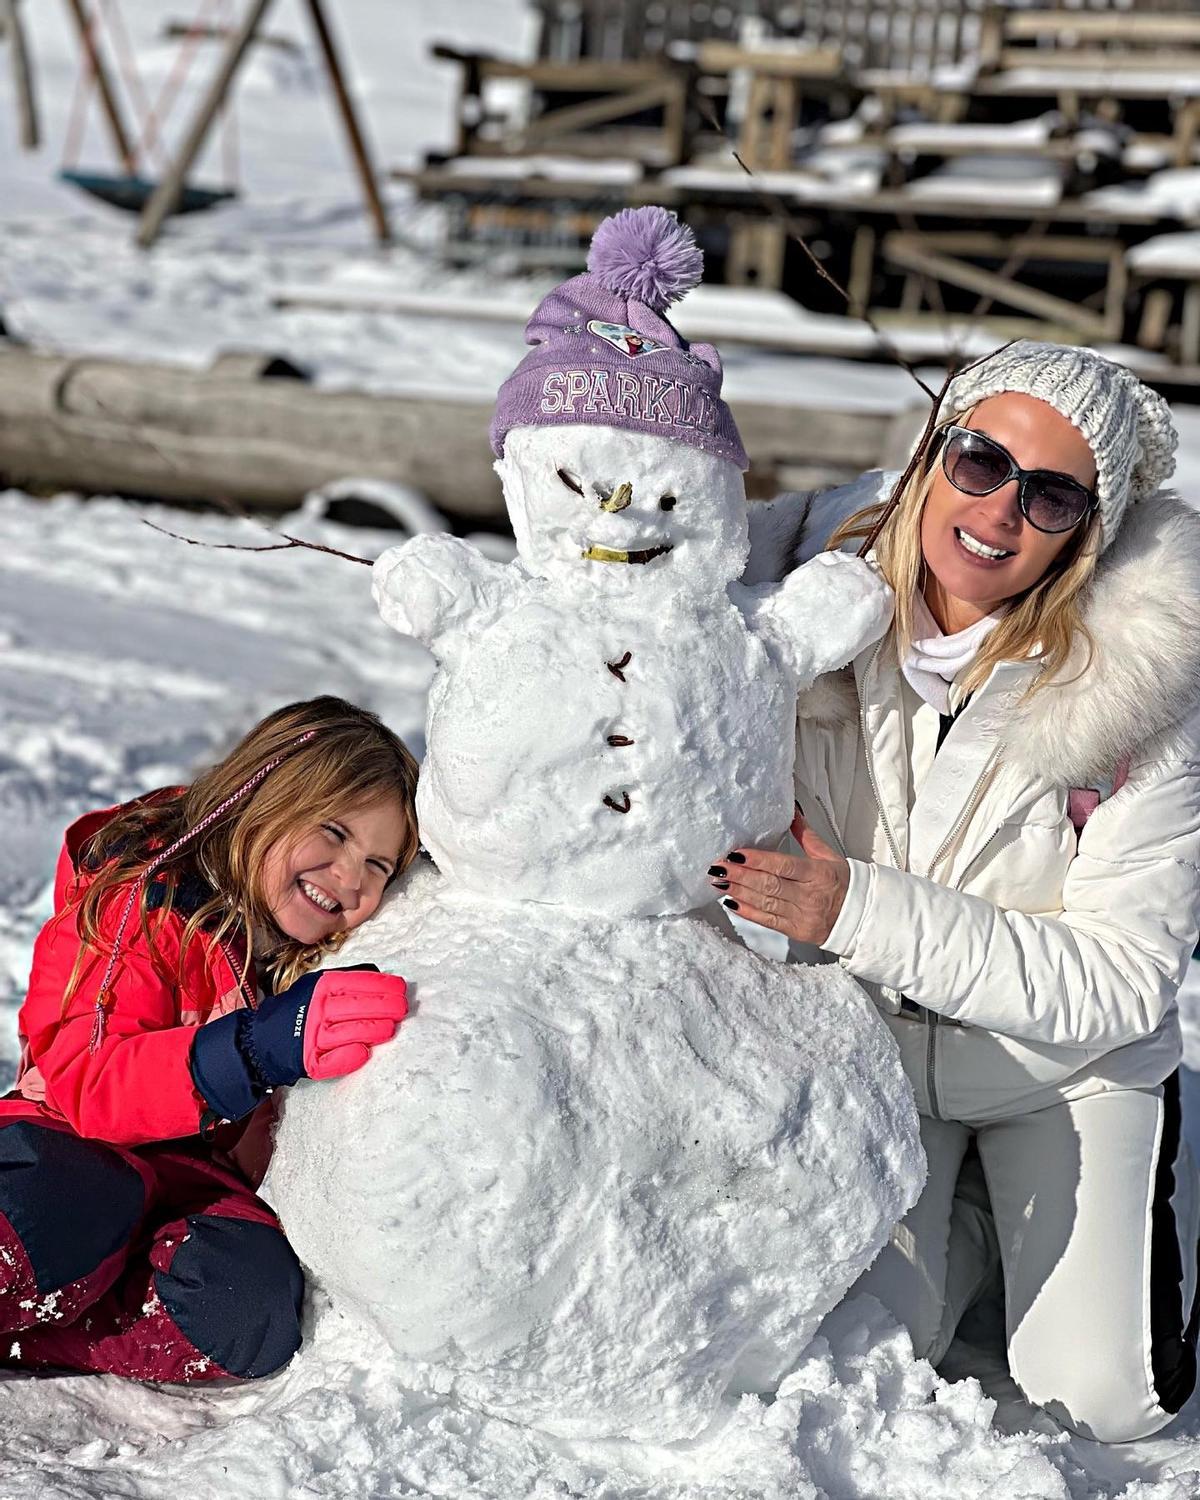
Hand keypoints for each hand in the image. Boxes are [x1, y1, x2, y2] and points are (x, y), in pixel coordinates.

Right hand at [250, 966, 408, 1083]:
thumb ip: (345, 979)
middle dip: (386, 1006)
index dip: (383, 985)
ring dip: (375, 1030)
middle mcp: (317, 1009)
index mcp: (321, 987)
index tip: (401, 988)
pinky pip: (333, 1061)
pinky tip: (364, 1052)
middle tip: (403, 1008)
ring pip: (351, 1032)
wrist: (261, 1039)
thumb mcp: (316, 984)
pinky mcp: (309, 1061)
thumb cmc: (297, 1009)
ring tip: (390, 1028)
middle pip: (358, 1007)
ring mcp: (313, 1036)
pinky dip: (349, 1057)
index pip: (358, 983)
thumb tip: (380, 975)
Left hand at [708, 812, 848, 944]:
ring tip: (720, 882)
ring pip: (765, 903)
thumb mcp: (827, 855)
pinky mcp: (796, 931)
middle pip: (769, 885)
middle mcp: (809, 896)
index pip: (784, 866)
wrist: (861, 915)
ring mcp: (802, 915)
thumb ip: (805, 834)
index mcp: (818, 874)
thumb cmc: (842, 883)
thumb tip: (792, 810)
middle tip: (719, 867)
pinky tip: (732, 901)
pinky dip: (748, 912)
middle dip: (740, 875)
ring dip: (739, 892)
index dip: (758, 860)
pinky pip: (768, 921)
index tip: (736, 854)